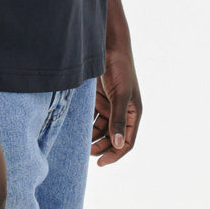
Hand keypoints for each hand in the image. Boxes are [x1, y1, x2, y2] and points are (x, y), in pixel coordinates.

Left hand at [90, 45, 141, 166]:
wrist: (108, 45)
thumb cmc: (120, 68)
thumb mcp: (121, 95)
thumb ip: (118, 119)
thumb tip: (117, 144)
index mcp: (133, 113)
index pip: (127, 141)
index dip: (115, 154)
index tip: (100, 163)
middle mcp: (122, 112)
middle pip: (112, 138)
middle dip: (101, 147)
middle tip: (86, 153)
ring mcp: (109, 106)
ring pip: (100, 129)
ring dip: (91, 137)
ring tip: (79, 143)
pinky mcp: (97, 99)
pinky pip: (91, 117)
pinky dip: (85, 125)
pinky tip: (76, 130)